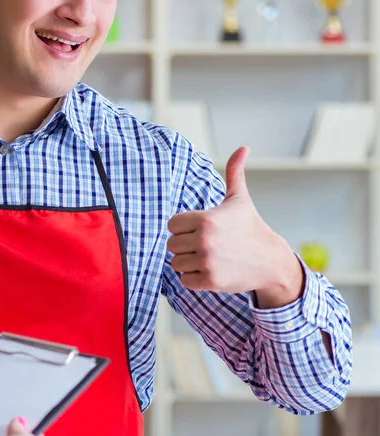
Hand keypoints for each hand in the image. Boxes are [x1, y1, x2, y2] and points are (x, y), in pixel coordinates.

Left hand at [167, 147, 302, 305]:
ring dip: (188, 262)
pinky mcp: (210, 280)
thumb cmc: (250, 227)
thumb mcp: (239, 200)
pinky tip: (210, 270)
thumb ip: (234, 173)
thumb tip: (243, 147)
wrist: (270, 260)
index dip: (184, 228)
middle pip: (172, 244)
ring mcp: (207, 262)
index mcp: (205, 219)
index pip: (172, 225)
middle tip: (206, 245)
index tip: (200, 229)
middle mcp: (204, 240)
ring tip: (209, 257)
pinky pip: (184, 280)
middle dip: (185, 245)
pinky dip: (194, 278)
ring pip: (176, 263)